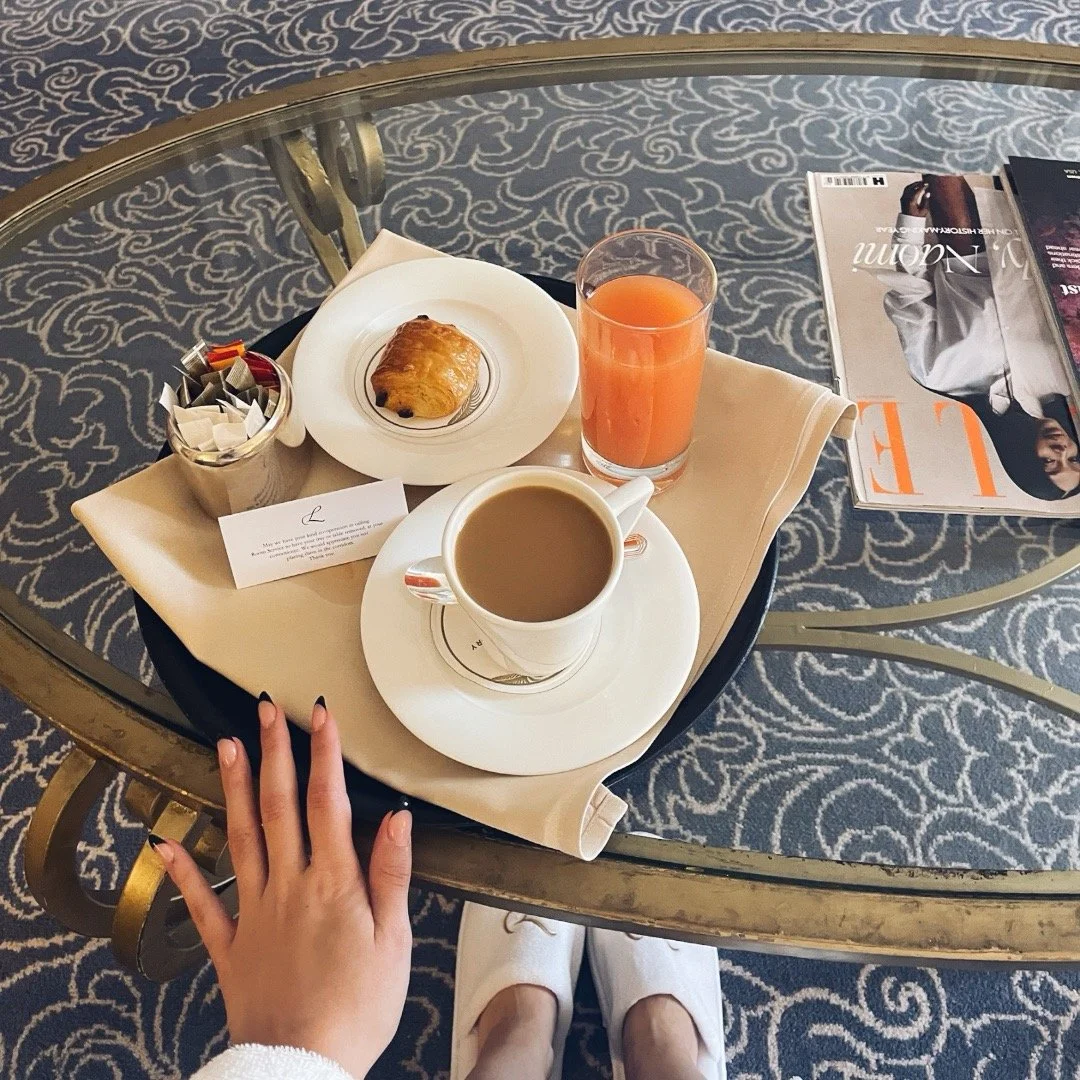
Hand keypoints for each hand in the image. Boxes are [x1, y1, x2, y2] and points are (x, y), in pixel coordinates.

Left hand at [151, 697, 412, 1078]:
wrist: (302, 1065)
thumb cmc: (357, 1008)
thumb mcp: (394, 941)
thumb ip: (392, 875)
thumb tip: (398, 820)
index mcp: (334, 884)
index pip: (328, 803)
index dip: (325, 754)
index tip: (320, 716)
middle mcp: (290, 887)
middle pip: (279, 806)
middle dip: (274, 752)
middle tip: (266, 710)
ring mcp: (255, 913)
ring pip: (241, 837)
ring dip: (233, 788)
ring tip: (227, 745)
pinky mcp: (231, 944)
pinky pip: (202, 901)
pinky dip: (184, 869)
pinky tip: (168, 840)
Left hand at [901, 180, 929, 217]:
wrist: (908, 221)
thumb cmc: (917, 216)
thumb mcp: (924, 210)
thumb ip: (925, 201)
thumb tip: (927, 193)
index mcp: (911, 202)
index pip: (917, 191)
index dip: (922, 186)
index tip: (927, 184)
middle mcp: (905, 200)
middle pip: (911, 187)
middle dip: (918, 184)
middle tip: (924, 182)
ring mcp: (902, 199)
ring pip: (908, 187)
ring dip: (914, 184)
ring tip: (921, 183)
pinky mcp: (902, 198)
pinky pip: (906, 190)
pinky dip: (911, 186)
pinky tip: (916, 186)